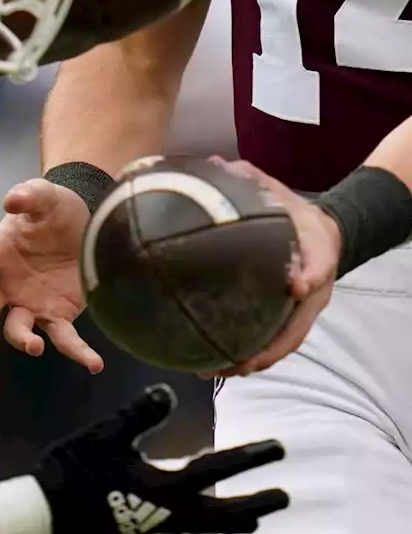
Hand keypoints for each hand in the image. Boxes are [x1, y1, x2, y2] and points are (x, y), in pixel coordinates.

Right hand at [0, 178, 103, 372]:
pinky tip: (94, 363)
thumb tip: (11, 200)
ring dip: (23, 340)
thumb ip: (28, 195)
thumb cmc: (55, 207)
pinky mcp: (58, 315)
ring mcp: (30, 303)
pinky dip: (78, 353)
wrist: (84, 220)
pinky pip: (64, 338)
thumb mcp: (44, 195)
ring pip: (19, 329)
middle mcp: (5, 285)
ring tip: (35, 347)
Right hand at [35, 384, 288, 533]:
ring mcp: (157, 523)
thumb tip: (167, 391)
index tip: (279, 449)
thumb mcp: (106, 437)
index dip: (249, 457)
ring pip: (208, 524)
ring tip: (255, 516)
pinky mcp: (143, 526)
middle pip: (224, 513)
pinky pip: (189, 525)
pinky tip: (199, 512)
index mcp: (166, 487)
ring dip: (235, 518)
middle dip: (255, 503)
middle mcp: (170, 511)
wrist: (49, 514)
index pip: (216, 469)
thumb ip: (138, 415)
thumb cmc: (77, 472)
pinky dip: (207, 518)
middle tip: (284, 497)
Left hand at [199, 156, 341, 378]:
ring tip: (211, 370)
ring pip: (279, 345)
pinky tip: (214, 360)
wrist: (322, 231)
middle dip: (262, 350)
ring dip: (248, 361)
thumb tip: (215, 164)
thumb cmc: (295, 214)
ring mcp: (300, 309)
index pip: (318, 268)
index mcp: (315, 258)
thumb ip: (251, 180)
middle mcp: (310, 293)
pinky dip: (245, 354)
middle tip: (228, 363)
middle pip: (293, 330)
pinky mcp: (287, 316)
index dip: (310, 276)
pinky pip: (267, 341)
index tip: (298, 285)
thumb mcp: (278, 193)